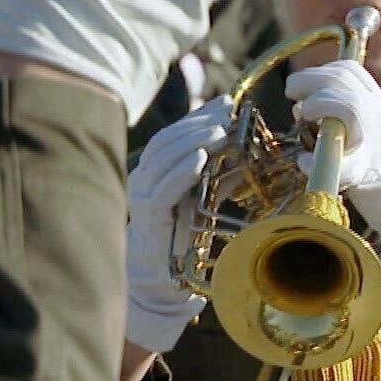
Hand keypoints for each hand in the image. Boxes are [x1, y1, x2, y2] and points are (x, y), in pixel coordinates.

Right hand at [124, 97, 229, 352]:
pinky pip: (161, 191)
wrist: (162, 278)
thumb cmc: (184, 233)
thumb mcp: (205, 193)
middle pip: (167, 141)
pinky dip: (180, 173)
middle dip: (199, 124)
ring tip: (219, 131)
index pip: (174, 133)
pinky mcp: (149, 218)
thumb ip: (216, 168)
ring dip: (193, 142)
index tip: (226, 103)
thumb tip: (239, 137)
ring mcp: (142, 197)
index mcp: (154, 169)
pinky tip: (199, 159)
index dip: (199, 116)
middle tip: (227, 115)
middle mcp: (143, 178)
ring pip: (162, 160)